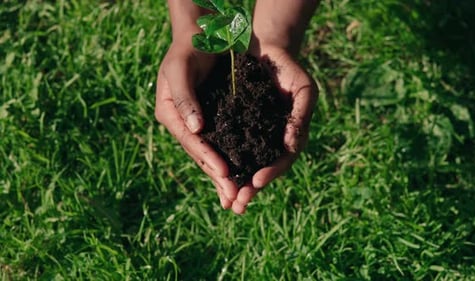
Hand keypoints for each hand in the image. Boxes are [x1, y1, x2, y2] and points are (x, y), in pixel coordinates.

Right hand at [155, 42, 238, 208]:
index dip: (208, 158)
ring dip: (225, 177)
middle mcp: (184, 123)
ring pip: (213, 154)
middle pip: (202, 154)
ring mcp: (198, 124)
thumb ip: (185, 97)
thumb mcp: (180, 68)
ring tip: (238, 199)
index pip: (191, 141)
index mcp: (170, 114)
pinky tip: (243, 176)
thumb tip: (196, 129)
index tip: (224, 174)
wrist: (203, 37)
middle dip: (218, 177)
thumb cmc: (188, 49)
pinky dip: (233, 160)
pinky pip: (225, 144)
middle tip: (234, 199)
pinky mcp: (215, 120)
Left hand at [229, 45, 317, 213]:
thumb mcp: (303, 89)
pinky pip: (226, 147)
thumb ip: (300, 117)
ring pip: (243, 164)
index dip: (271, 172)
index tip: (256, 182)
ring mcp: (252, 134)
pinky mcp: (233, 126)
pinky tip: (211, 174)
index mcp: (289, 135)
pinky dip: (221, 162)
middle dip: (249, 188)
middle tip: (237, 205)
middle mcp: (270, 139)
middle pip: (261, 169)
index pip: (282, 160)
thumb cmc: (288, 69)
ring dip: (234, 183)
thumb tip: (291, 146)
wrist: (264, 49)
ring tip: (225, 201)